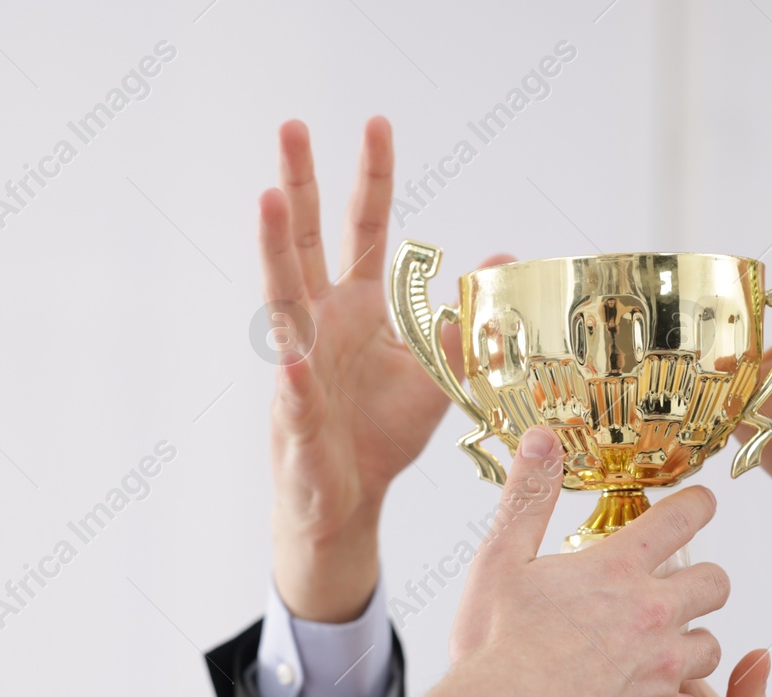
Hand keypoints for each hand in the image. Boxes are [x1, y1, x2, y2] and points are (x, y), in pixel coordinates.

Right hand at [263, 117, 508, 620]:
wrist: (349, 498)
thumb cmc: (381, 430)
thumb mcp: (436, 373)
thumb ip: (465, 324)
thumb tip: (504, 265)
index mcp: (355, 306)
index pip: (363, 228)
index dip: (371, 178)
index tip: (377, 123)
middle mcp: (320, 324)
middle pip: (304, 242)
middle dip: (297, 185)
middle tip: (293, 125)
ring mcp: (300, 367)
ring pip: (282, 301)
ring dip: (274, 250)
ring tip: (267, 200)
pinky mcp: (297, 420)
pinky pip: (295, 396)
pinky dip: (295, 380)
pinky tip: (294, 358)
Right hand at [325, 431, 727, 696]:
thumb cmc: (495, 647)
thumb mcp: (501, 560)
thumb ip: (528, 498)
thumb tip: (541, 437)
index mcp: (617, 568)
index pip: (682, 518)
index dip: (698, 506)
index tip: (702, 504)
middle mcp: (653, 612)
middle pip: (716, 583)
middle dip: (705, 582)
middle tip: (681, 587)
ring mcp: (662, 667)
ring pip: (710, 647)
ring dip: (691, 646)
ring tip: (661, 652)